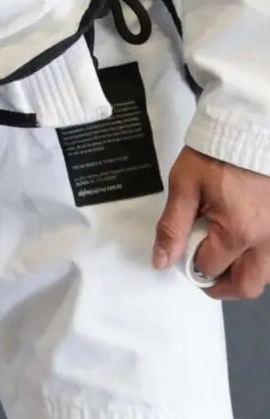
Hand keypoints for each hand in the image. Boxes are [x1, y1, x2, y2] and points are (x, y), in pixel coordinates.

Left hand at [154, 146, 269, 298]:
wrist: (248, 132)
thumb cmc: (213, 156)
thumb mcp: (184, 185)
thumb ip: (172, 226)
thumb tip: (161, 262)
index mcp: (238, 232)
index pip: (210, 268)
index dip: (190, 265)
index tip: (181, 251)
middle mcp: (267, 243)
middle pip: (247, 286)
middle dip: (222, 287)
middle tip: (202, 275)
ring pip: (266, 276)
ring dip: (242, 276)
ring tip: (221, 259)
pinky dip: (258, 262)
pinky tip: (242, 247)